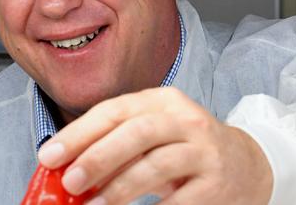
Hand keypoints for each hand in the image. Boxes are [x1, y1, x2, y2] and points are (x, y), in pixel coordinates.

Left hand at [37, 87, 272, 204]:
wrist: (246, 164)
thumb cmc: (185, 148)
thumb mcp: (154, 134)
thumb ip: (115, 144)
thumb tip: (67, 168)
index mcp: (162, 101)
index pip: (115, 110)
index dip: (79, 133)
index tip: (50, 156)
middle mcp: (185, 120)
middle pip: (137, 132)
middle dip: (98, 156)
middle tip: (70, 181)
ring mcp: (204, 150)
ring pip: (157, 164)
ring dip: (119, 188)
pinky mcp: (216, 182)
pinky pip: (179, 200)